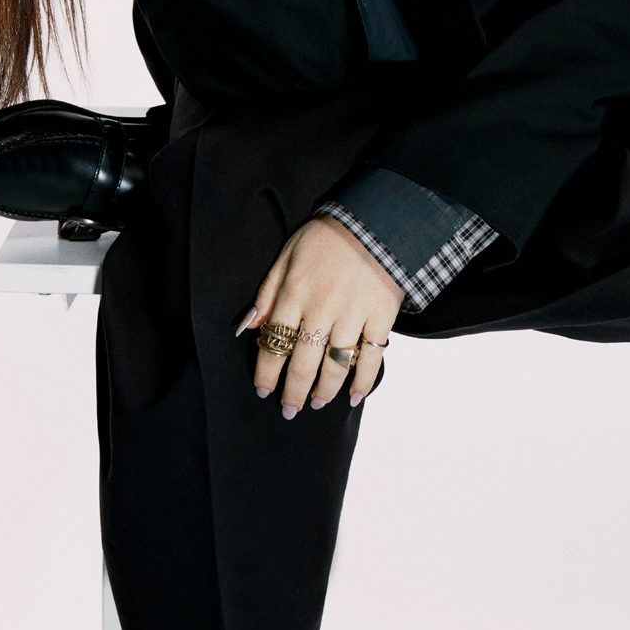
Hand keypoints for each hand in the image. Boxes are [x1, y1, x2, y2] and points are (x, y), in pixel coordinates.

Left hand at [238, 214, 402, 415]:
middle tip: (289, 410)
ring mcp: (353, 315)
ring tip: (316, 404)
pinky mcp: (381, 317)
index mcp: (294, 294)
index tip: (263, 390)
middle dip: (293, 391)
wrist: (376, 220)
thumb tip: (247, 326)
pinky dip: (364, 381)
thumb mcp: (287, 255)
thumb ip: (267, 292)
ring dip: (324, 390)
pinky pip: (372, 357)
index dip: (266, 371)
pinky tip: (355, 397)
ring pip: (335, 365)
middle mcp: (321, 310)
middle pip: (303, 362)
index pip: (274, 342)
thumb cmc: (326, 236)